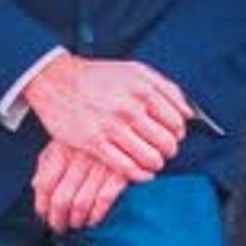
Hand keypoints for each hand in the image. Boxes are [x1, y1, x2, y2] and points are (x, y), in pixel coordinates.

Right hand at [22, 52, 191, 181]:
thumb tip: (189, 113)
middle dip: (169, 150)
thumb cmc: (98, 77)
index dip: (178, 133)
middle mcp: (129, 108)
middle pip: (166, 141)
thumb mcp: (135, 70)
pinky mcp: (93, 142)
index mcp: (143, 89)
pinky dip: (139, 175)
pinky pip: (125, 167)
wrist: (56, 81)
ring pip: (149, 157)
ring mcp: (110, 126)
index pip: (177, 121)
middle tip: (163, 152)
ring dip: (155, 164)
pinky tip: (140, 174)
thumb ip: (166, 87)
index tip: (172, 136)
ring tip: (152, 162)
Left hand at [30, 143, 132, 232]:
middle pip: (61, 198)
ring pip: (81, 203)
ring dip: (76, 219)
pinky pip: (104, 199)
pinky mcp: (122, 171)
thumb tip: (34, 184)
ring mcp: (102, 164)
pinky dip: (97, 214)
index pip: (45, 184)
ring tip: (75, 224)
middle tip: (58, 226)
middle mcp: (80, 156)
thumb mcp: (66, 140)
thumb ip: (48, 160)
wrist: (130, 127)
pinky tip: (94, 219)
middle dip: (57, 218)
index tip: (43, 214)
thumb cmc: (94, 133)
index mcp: (63, 148)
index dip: (42, 204)